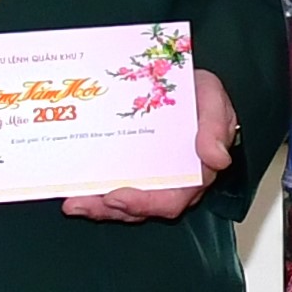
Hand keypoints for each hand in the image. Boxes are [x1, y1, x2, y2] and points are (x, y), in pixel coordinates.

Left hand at [64, 68, 242, 225]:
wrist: (182, 82)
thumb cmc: (200, 95)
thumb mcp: (213, 100)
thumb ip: (215, 127)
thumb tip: (217, 159)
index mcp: (196, 171)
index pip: (175, 198)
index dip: (146, 203)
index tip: (119, 196)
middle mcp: (173, 181)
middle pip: (144, 208)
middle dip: (112, 209)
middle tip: (86, 202)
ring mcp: (151, 178)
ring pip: (126, 205)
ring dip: (98, 207)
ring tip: (74, 202)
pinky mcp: (132, 170)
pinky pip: (113, 189)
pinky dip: (94, 194)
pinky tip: (74, 191)